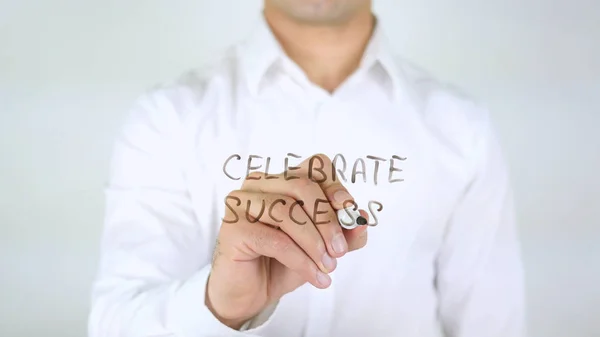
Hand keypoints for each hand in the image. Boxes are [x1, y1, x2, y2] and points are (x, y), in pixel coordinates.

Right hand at [205, 154, 368, 328]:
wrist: (250, 294)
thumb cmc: (282, 263)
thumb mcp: (322, 247)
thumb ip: (343, 233)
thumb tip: (362, 220)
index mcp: (280, 179)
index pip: (314, 167)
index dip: (335, 187)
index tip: (350, 215)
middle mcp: (258, 184)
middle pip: (302, 186)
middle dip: (328, 220)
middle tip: (340, 251)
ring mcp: (241, 203)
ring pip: (288, 213)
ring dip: (314, 244)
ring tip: (328, 267)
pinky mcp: (233, 228)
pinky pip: (276, 240)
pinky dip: (301, 260)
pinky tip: (314, 276)